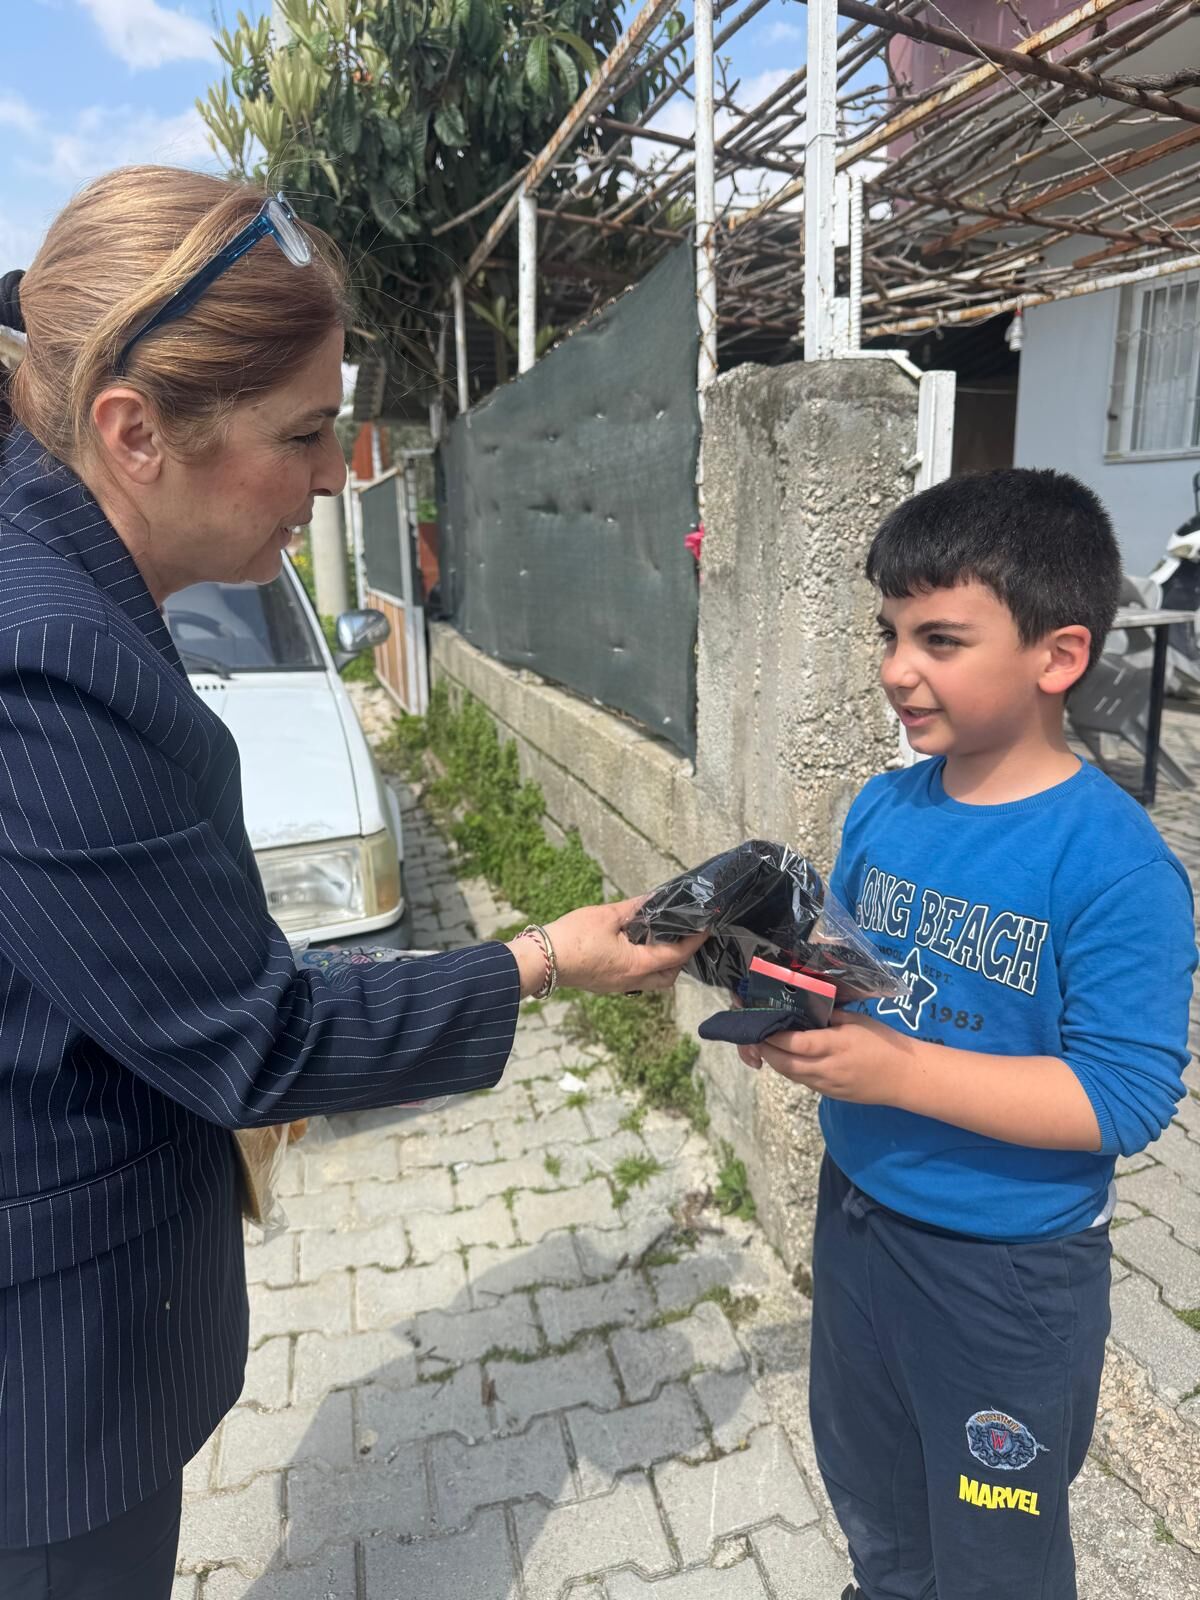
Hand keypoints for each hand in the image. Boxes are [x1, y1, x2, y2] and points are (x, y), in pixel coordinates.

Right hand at [507, 898, 706, 997]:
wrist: (539, 961)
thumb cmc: (572, 938)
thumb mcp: (606, 916)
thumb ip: (634, 908)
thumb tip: (654, 898)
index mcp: (637, 965)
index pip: (676, 955)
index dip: (694, 941)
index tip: (706, 928)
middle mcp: (631, 981)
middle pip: (667, 977)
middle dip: (679, 960)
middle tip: (683, 937)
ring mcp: (617, 987)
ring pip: (651, 982)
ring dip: (661, 965)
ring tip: (660, 941)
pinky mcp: (605, 986)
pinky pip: (634, 980)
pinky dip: (643, 967)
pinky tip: (635, 949)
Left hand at [735, 1010, 912, 1105]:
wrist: (905, 1077)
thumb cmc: (883, 1042)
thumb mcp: (856, 1020)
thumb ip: (828, 1016)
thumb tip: (802, 1007)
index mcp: (836, 1045)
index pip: (796, 1043)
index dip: (774, 1036)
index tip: (761, 1023)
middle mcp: (828, 1068)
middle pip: (785, 1064)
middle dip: (766, 1051)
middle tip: (756, 1036)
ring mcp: (828, 1085)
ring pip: (791, 1076)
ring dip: (776, 1061)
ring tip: (767, 1044)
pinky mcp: (830, 1095)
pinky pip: (803, 1082)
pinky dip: (791, 1070)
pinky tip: (789, 1057)